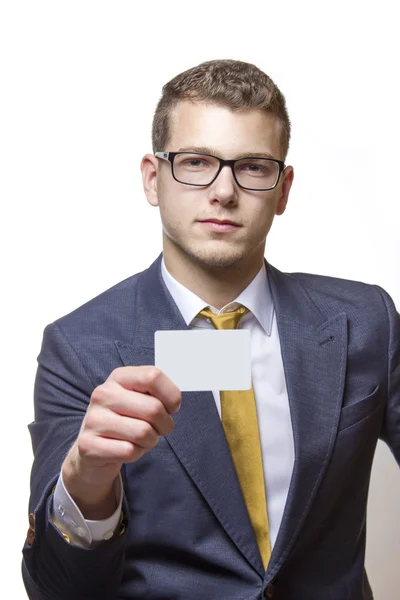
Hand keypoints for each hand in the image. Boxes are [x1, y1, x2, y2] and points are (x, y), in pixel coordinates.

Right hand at [62, 366, 180, 517]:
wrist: (92, 449)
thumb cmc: (125, 421)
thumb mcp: (139, 399)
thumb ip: (156, 393)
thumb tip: (174, 402)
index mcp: (118, 377)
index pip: (153, 376)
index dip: (171, 395)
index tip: (171, 407)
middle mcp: (103, 394)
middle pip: (154, 408)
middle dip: (165, 425)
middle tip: (159, 429)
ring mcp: (93, 419)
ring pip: (143, 433)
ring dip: (150, 441)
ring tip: (140, 440)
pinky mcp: (87, 445)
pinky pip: (129, 451)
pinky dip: (135, 454)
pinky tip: (125, 449)